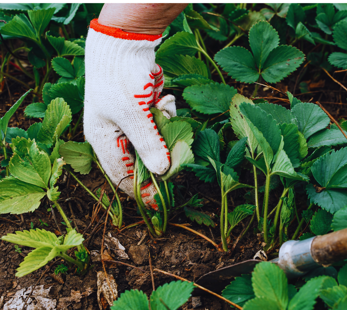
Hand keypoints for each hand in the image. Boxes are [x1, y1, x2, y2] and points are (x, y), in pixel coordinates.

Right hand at [83, 17, 176, 207]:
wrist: (124, 43)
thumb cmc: (120, 80)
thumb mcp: (135, 115)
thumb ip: (148, 145)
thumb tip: (162, 171)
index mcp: (103, 140)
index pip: (122, 176)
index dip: (141, 190)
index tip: (162, 203)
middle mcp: (115, 134)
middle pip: (142, 160)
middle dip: (160, 154)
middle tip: (177, 155)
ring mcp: (131, 121)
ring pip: (156, 140)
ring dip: (165, 128)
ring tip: (161, 106)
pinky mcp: (145, 110)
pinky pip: (161, 122)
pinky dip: (166, 112)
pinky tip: (163, 97)